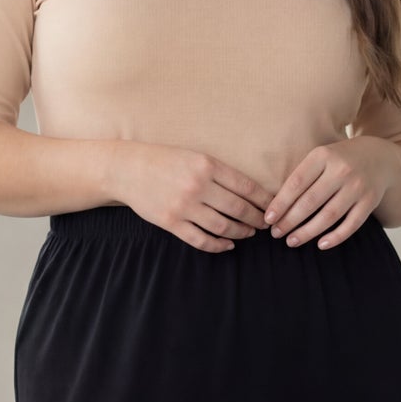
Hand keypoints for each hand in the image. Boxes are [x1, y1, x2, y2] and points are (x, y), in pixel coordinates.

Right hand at [114, 144, 274, 251]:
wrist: (127, 169)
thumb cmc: (164, 161)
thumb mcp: (194, 156)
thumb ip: (219, 172)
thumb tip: (248, 191)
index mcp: (207, 165)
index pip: (246, 186)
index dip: (263, 200)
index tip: (273, 207)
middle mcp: (197, 186)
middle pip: (238, 208)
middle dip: (256, 219)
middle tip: (265, 224)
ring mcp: (184, 206)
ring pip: (222, 226)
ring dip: (240, 233)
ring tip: (249, 233)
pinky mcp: (171, 222)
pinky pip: (201, 239)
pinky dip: (218, 245)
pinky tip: (227, 245)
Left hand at [263, 137, 398, 248]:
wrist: (380, 158)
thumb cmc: (340, 161)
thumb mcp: (321, 158)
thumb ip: (302, 176)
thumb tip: (276, 207)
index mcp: (323, 156)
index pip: (296, 183)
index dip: (280, 203)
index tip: (268, 219)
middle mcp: (342, 170)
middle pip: (310, 202)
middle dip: (290, 221)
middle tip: (276, 234)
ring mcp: (357, 186)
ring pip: (329, 216)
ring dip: (307, 232)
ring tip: (292, 241)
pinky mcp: (370, 201)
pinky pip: (351, 224)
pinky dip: (335, 237)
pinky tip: (320, 244)